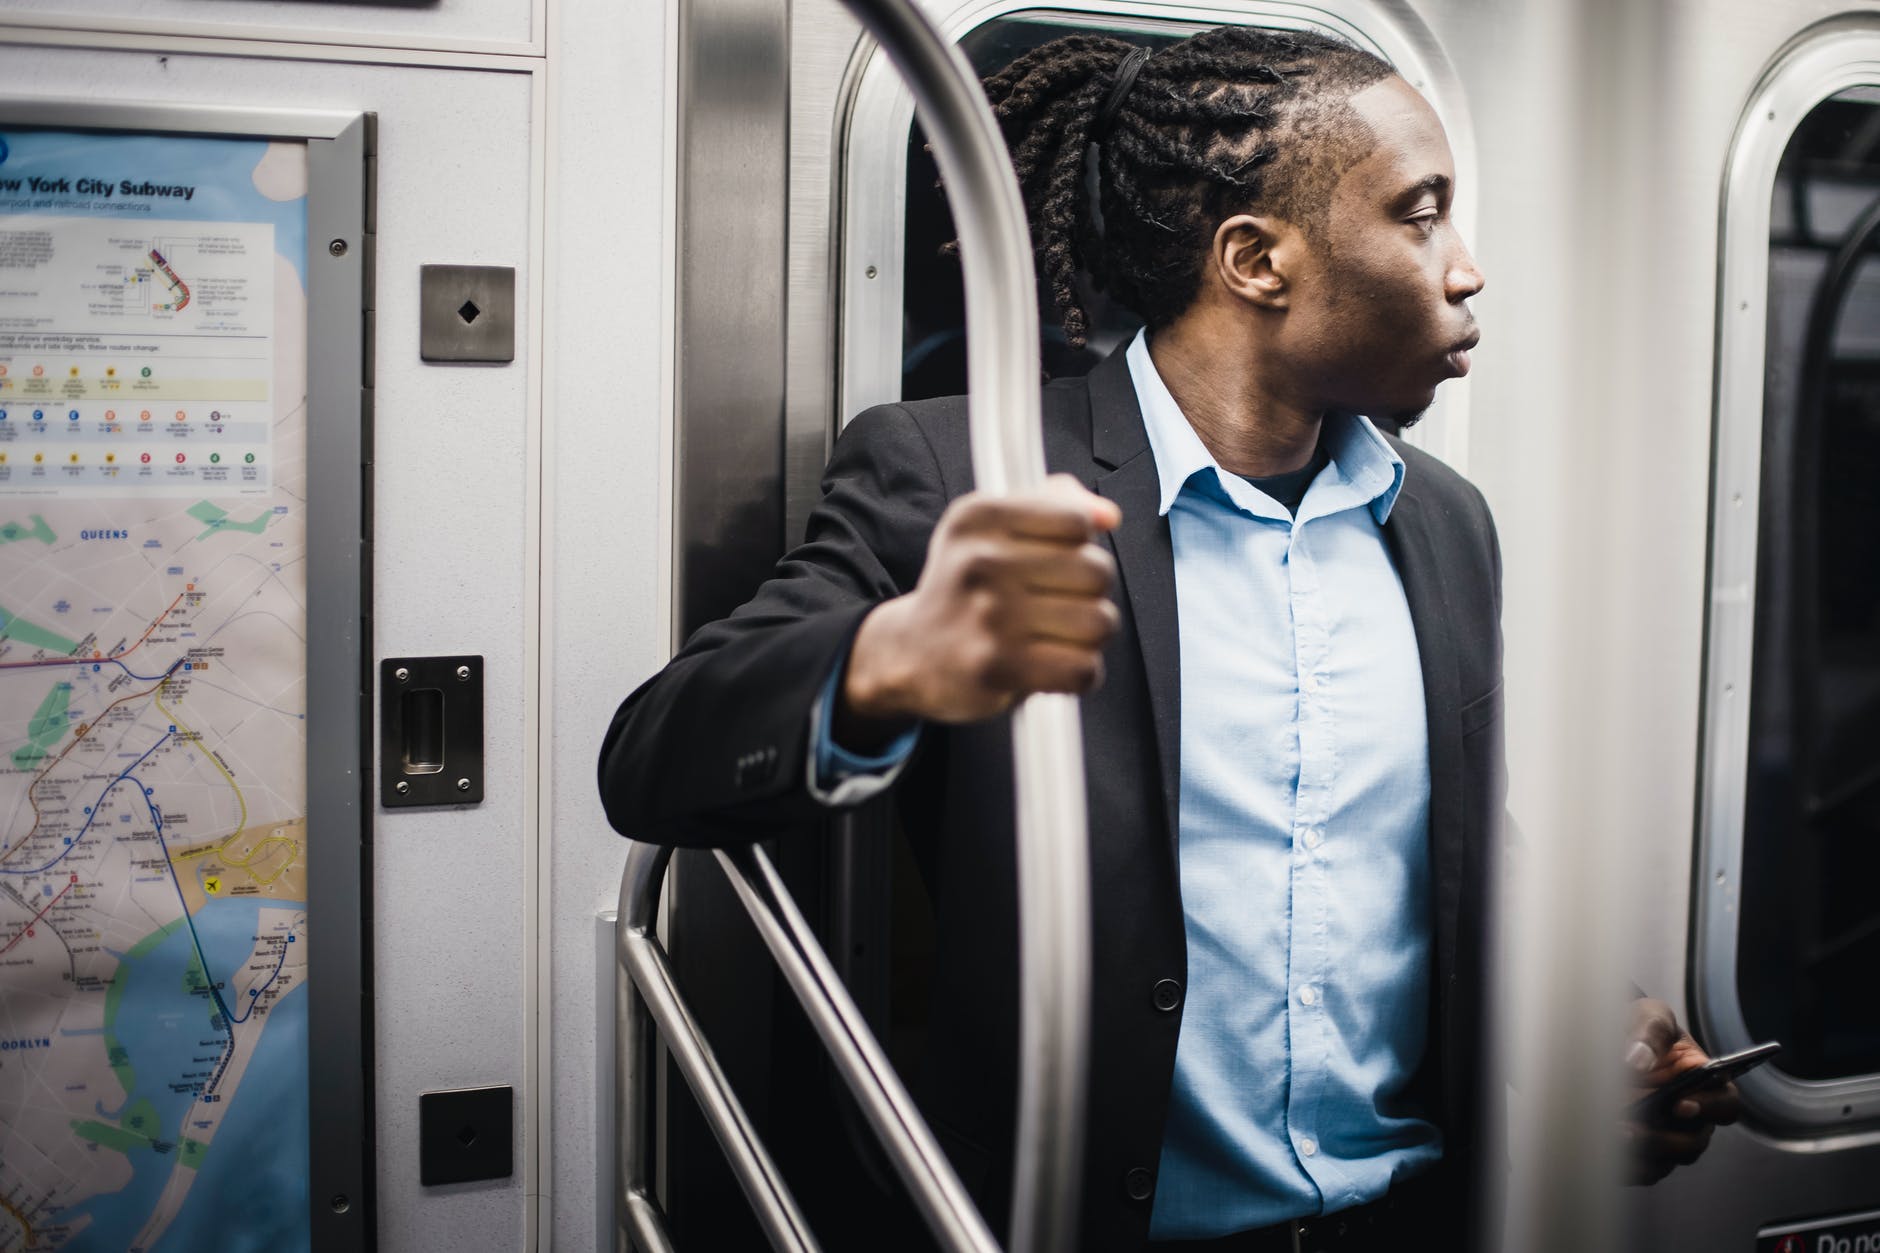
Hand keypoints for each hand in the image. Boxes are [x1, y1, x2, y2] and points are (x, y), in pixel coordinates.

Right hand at [841, 474, 1120, 730]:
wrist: (911, 653)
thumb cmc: (967, 590)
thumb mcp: (992, 529)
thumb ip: (1054, 504)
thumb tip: (1108, 516)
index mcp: (978, 517)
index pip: (1076, 521)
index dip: (1082, 547)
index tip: (1059, 564)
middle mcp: (979, 561)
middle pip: (1096, 572)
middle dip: (1092, 595)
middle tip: (1060, 607)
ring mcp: (988, 616)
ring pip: (1098, 622)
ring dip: (1090, 637)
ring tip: (1059, 638)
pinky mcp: (997, 668)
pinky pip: (1082, 669)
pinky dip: (1081, 674)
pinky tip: (1056, 668)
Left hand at [1621, 998, 1740, 1184]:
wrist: (1611, 1036)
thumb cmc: (1640, 1027)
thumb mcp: (1650, 1016)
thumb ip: (1650, 1033)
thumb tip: (1638, 1060)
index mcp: (1705, 1082)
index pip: (1725, 1104)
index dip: (1709, 1108)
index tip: (1682, 1104)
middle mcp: (1690, 1115)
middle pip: (1693, 1141)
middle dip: (1664, 1138)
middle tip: (1631, 1127)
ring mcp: (1667, 1134)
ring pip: (1666, 1160)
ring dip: (1642, 1154)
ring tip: (1611, 1136)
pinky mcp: (1642, 1150)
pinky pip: (1641, 1169)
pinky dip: (1625, 1165)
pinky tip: (1601, 1149)